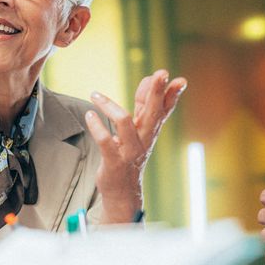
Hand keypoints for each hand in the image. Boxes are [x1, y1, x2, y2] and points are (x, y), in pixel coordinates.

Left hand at [85, 69, 186, 222]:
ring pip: (124, 122)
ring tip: (94, 95)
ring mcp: (130, 151)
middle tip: (161, 73)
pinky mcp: (114, 161)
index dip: (170, 92)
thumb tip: (151, 79)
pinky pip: (105, 140)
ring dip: (109, 105)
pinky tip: (89, 115)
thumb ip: (144, 105)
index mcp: (151, 129)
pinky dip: (95, 125)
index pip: (163, 107)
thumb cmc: (130, 155)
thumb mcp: (140, 129)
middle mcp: (144, 138)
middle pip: (153, 111)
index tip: (175, 77)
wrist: (124, 191)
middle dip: (156, 91)